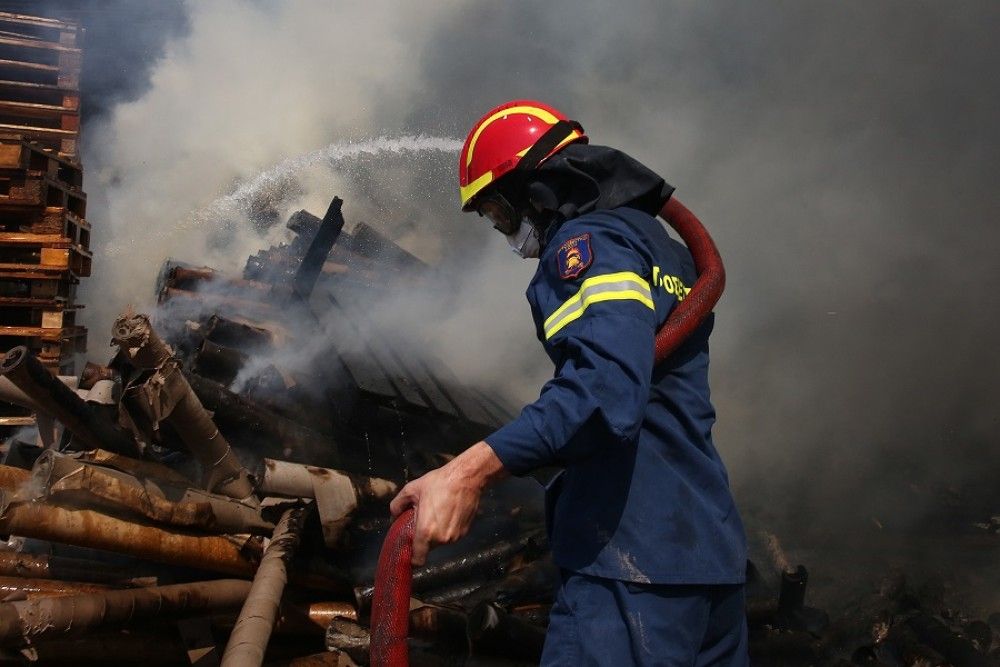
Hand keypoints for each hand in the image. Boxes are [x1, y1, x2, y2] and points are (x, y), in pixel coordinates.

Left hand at [389, 441, 506, 565]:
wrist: (466, 478)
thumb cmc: (438, 483)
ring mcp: (454, 537)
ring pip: (440, 541)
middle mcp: (441, 539)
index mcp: (425, 532)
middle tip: (422, 520)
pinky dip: (447, 529)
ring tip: (436, 514)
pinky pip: (451, 535)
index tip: (409, 551)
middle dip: (423, 538)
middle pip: (428, 548)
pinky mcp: (465, 532)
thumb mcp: (411, 489)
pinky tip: (447, 513)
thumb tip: (394, 516)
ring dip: (436, 533)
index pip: (417, 560)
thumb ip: (397, 505)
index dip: (412, 559)